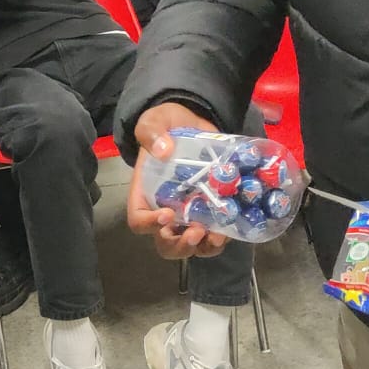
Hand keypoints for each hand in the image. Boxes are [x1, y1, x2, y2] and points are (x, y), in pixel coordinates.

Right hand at [127, 102, 231, 259]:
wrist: (192, 123)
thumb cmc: (167, 125)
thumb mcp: (154, 121)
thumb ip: (152, 133)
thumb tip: (163, 150)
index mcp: (144, 194)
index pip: (139, 220)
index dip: (150, 224)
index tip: (167, 215)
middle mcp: (164, 211)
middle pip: (164, 243)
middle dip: (179, 245)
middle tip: (195, 232)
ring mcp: (187, 214)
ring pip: (191, 246)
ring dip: (203, 246)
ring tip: (217, 235)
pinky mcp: (208, 212)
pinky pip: (212, 235)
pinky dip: (221, 237)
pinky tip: (230, 228)